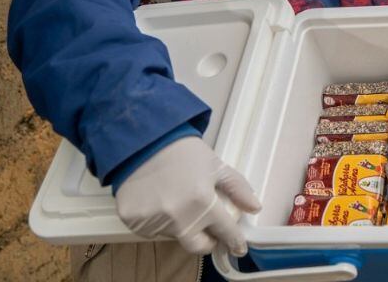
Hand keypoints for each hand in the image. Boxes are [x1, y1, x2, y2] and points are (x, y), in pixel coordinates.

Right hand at [115, 136, 262, 255]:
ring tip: (176, 199)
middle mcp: (178, 216)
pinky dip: (157, 221)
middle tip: (206, 227)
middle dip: (206, 240)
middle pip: (197, 245)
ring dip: (179, 225)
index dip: (234, 240)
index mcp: (202, 202)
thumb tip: (254, 207)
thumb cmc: (180, 151)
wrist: (143, 141)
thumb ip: (238, 188)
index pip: (225, 232)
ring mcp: (153, 220)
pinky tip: (157, 200)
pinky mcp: (132, 220)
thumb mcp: (216, 165)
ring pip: (173, 236)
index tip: (238, 246)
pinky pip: (150, 230)